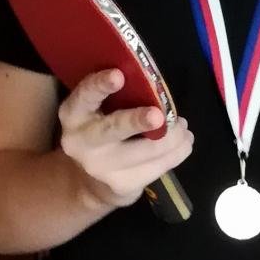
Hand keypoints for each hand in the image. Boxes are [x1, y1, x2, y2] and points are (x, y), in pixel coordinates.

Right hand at [58, 68, 193, 209]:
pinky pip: (158, 167)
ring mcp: (102, 167)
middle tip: (159, 116)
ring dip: (173, 136)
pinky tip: (184, 143)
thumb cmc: (103, 126)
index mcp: (74, 114)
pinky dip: (177, 153)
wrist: (92, 178)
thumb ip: (118, 95)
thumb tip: (156, 86)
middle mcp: (82, 142)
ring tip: (184, 127)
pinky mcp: (123, 185)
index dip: (100, 85)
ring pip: (146, 151)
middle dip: (137, 121)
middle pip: (113, 129)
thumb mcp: (98, 109)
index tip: (118, 75)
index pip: (84, 96)